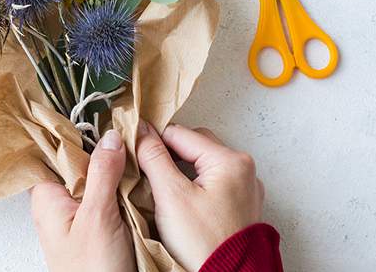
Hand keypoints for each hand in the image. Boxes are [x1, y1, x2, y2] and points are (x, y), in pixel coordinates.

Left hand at [30, 130, 134, 271]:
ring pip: (97, 178)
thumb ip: (102, 173)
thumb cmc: (92, 271)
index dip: (76, 130)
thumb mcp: (97, 216)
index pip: (55, 150)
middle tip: (127, 128)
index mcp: (47, 196)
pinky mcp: (97, 226)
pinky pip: (108, 196)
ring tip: (135, 147)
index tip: (100, 112)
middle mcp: (59, 202)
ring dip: (115, 168)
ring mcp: (79, 215)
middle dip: (102, 148)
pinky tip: (136, 177)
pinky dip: (121, 187)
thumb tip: (110, 137)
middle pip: (79, 161)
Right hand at [136, 122, 264, 271]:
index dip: (152, 139)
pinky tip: (177, 198)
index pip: (180, 133)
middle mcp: (243, 170)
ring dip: (179, 169)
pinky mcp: (239, 206)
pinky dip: (193, 184)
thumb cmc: (204, 244)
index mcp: (230, 161)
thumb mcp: (170, 195)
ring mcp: (243, 189)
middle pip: (193, 145)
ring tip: (159, 184)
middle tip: (144, 168)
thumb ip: (153, 157)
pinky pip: (212, 182)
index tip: (132, 146)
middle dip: (167, 153)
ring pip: (201, 164)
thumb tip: (140, 131)